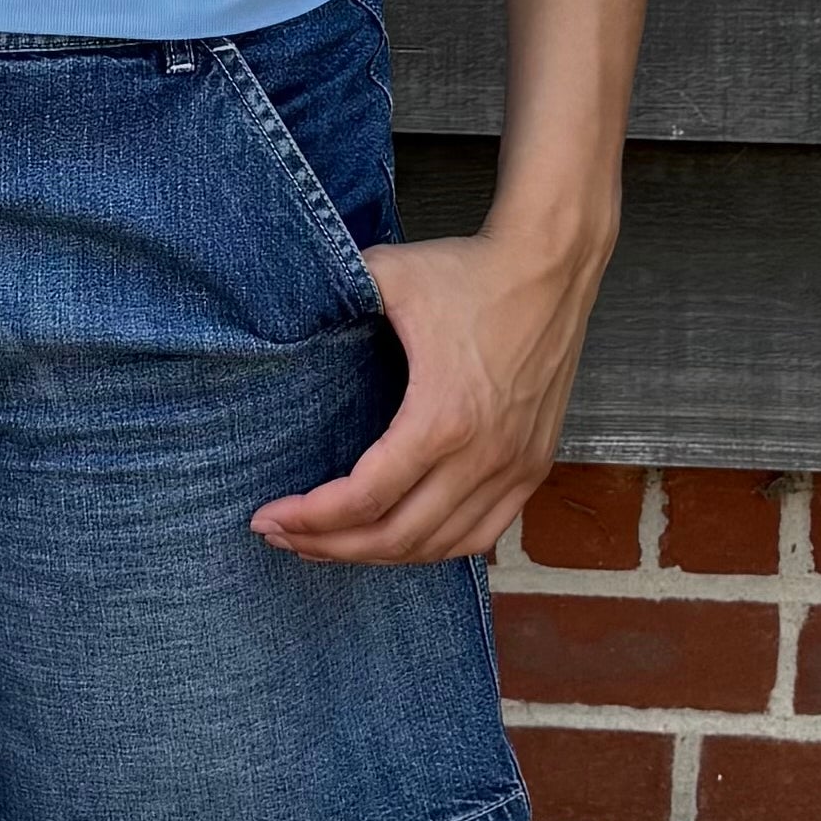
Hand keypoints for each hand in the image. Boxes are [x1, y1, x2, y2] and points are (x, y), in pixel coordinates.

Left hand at [248, 216, 609, 564]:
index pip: (365, 498)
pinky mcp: (533, 465)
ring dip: (379, 554)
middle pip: (397, 536)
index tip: (268, 516)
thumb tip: (278, 310)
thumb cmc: (471, 272)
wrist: (551, 265)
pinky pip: (483, 534)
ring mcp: (515, 466)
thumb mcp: (387, 275)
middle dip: (331, 546)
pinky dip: (435, 548)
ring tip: (330, 545)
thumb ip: (329, 295)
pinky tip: (399, 541)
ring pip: (439, 545)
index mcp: (444, 417)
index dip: (311, 518)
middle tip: (284, 538)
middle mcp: (484, 455)